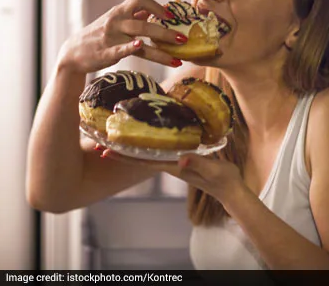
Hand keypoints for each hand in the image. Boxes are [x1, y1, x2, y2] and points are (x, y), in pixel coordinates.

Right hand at [57, 0, 187, 73]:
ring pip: (139, 39)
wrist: (73, 52)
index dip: (156, 6)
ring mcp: (111, 37)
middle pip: (144, 23)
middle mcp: (116, 21)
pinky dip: (130, 46)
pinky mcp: (106, 52)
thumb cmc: (98, 36)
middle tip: (183, 39)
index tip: (170, 15)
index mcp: (119, 11)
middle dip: (166, 32)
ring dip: (159, 49)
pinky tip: (141, 46)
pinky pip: (121, 49)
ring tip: (176, 58)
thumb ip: (134, 16)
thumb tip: (156, 10)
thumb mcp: (114, 21)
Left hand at [98, 144, 246, 204]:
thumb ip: (198, 163)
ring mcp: (173, 163)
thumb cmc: (223, 179)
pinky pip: (157, 152)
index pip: (142, 161)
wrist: (231, 189)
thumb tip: (180, 158)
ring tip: (111, 140)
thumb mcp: (213, 169)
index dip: (124, 156)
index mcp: (173, 167)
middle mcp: (169, 165)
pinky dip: (145, 145)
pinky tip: (140, 138)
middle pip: (138, 158)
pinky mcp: (179, 160)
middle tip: (97, 144)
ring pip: (145, 155)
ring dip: (129, 149)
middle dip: (119, 152)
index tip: (105, 151)